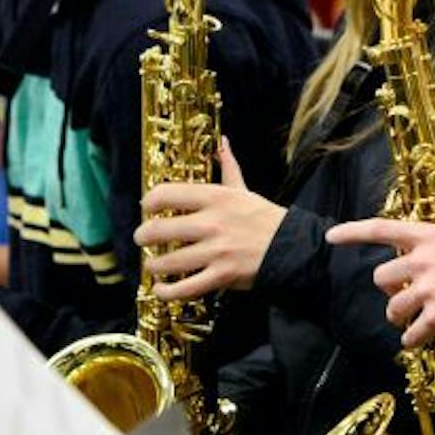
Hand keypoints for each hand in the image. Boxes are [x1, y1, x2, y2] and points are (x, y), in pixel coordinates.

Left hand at [137, 138, 285, 299]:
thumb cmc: (265, 218)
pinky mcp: (222, 276)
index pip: (167, 194)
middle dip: (143, 236)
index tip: (147, 208)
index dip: (149, 202)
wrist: (292, 247)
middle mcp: (213, 223)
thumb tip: (222, 142)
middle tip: (142, 239)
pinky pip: (186, 288)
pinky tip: (160, 289)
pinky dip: (168, 292)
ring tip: (151, 264)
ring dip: (153, 265)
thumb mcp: (244, 190)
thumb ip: (228, 167)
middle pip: (160, 230)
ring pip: (169, 262)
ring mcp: (217, 251)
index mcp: (216, 198)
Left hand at [330, 182, 434, 345]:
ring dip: (401, 319)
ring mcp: (430, 289)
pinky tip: (422, 340)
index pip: (382, 229)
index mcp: (432, 237)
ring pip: (393, 310)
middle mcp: (424, 261)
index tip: (331, 237)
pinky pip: (411, 335)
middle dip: (391, 292)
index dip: (352, 232)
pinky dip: (414, 341)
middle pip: (381, 279)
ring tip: (415, 323)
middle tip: (406, 299)